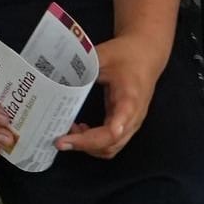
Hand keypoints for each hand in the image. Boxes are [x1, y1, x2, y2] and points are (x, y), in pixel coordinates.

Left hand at [59, 31, 166, 161]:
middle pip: (110, 145)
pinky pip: (112, 142)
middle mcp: (133, 118)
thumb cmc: (126, 55)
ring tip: (69, 131)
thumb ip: (81, 67)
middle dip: (84, 146)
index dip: (89, 140)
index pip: (113, 131)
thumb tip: (56, 77)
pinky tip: (81, 129)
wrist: (147, 54)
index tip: (66, 138)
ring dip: (89, 146)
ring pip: (112, 148)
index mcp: (128, 101)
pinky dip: (95, 142)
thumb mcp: (102, 55)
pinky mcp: (127, 123)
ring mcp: (131, 123)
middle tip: (60, 137)